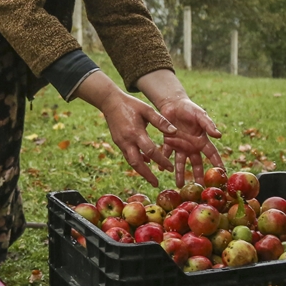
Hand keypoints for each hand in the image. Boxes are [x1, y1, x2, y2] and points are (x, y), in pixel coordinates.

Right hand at [72, 71, 175, 186]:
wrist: (110, 102)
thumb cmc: (131, 104)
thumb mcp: (147, 110)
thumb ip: (161, 121)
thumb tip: (175, 132)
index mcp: (136, 133)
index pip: (151, 151)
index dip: (161, 161)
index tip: (170, 168)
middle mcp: (127, 141)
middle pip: (137, 163)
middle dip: (147, 175)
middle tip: (156, 184)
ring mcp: (121, 143)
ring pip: (131, 161)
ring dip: (141, 171)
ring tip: (151, 178)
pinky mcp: (118, 142)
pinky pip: (128, 155)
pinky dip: (137, 161)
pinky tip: (145, 162)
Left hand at [136, 69, 223, 186]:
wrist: (173, 104)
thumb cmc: (190, 109)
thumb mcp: (200, 115)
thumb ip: (208, 125)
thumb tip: (218, 135)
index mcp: (202, 140)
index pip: (212, 154)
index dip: (217, 164)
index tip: (222, 174)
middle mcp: (191, 146)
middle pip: (196, 164)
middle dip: (198, 176)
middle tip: (200, 189)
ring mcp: (180, 146)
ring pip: (180, 163)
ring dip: (179, 174)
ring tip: (179, 186)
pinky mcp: (168, 143)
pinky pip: (166, 154)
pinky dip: (163, 161)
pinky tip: (161, 169)